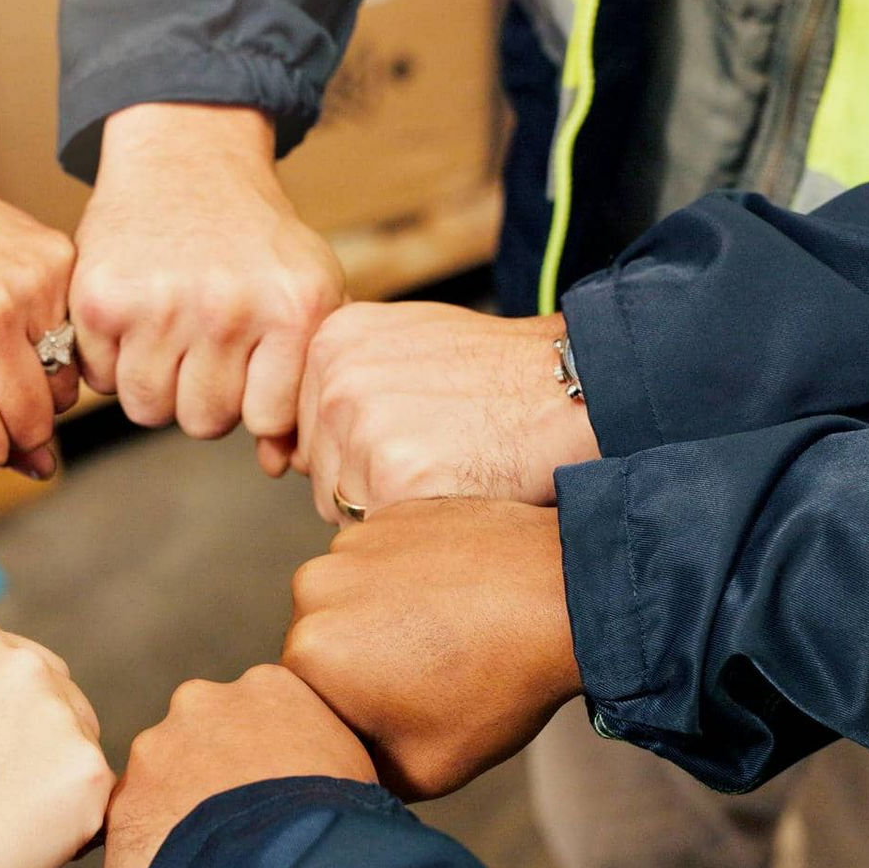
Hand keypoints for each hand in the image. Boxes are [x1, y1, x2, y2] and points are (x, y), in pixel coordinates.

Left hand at [0, 97, 75, 476]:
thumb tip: (44, 469)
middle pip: (33, 422)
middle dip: (18, 431)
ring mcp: (25, 288)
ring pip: (66, 386)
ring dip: (45, 394)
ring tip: (12, 377)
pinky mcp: (56, 262)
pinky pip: (79, 339)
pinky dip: (60, 349)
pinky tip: (26, 336)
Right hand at [0, 625, 112, 867]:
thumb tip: (14, 723)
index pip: (33, 677)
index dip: (18, 725)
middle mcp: (26, 666)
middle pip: (68, 709)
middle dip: (49, 750)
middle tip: (0, 799)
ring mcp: (61, 716)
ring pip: (81, 758)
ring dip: (59, 790)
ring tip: (0, 826)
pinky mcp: (89, 769)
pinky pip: (96, 805)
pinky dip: (73, 830)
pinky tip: (23, 845)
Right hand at [70, 104, 344, 439]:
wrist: (187, 161)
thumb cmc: (255, 242)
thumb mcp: (307, 295)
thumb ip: (304, 381)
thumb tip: (280, 466)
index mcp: (293, 310)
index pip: (266, 418)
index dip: (254, 401)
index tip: (250, 365)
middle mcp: (228, 308)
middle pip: (203, 421)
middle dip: (203, 395)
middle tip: (205, 344)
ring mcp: (161, 303)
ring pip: (148, 409)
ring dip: (155, 383)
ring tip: (170, 334)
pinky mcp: (101, 298)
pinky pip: (102, 379)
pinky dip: (112, 359)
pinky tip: (134, 317)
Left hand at [104, 665, 375, 867]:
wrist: (293, 866)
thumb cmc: (339, 818)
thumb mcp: (348, 760)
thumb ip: (311, 744)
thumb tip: (306, 769)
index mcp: (264, 686)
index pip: (251, 712)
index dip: (260, 756)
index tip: (270, 791)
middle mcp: (200, 702)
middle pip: (197, 736)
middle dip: (207, 774)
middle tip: (236, 825)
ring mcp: (154, 750)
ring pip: (159, 783)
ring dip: (176, 815)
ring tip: (213, 862)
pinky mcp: (124, 805)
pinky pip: (136, 831)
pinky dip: (154, 855)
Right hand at [283, 499, 582, 799]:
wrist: (567, 596)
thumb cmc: (500, 686)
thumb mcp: (426, 770)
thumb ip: (361, 772)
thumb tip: (340, 764)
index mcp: (310, 654)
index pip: (309, 699)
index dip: (354, 715)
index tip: (406, 713)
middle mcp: (314, 588)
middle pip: (322, 644)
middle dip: (360, 663)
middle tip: (427, 672)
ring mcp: (352, 541)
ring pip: (349, 597)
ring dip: (380, 616)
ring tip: (444, 631)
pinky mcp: (389, 513)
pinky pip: (381, 558)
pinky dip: (406, 577)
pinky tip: (453, 595)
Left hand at [294, 303, 599, 522]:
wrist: (573, 391)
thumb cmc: (500, 372)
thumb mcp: (408, 339)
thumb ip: (347, 372)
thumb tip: (295, 433)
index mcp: (333, 339)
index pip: (305, 425)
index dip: (355, 443)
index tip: (410, 428)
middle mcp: (336, 378)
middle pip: (317, 468)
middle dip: (364, 477)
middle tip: (435, 451)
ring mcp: (361, 429)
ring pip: (338, 505)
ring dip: (383, 505)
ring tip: (445, 467)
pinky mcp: (391, 479)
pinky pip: (372, 528)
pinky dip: (408, 524)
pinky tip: (451, 489)